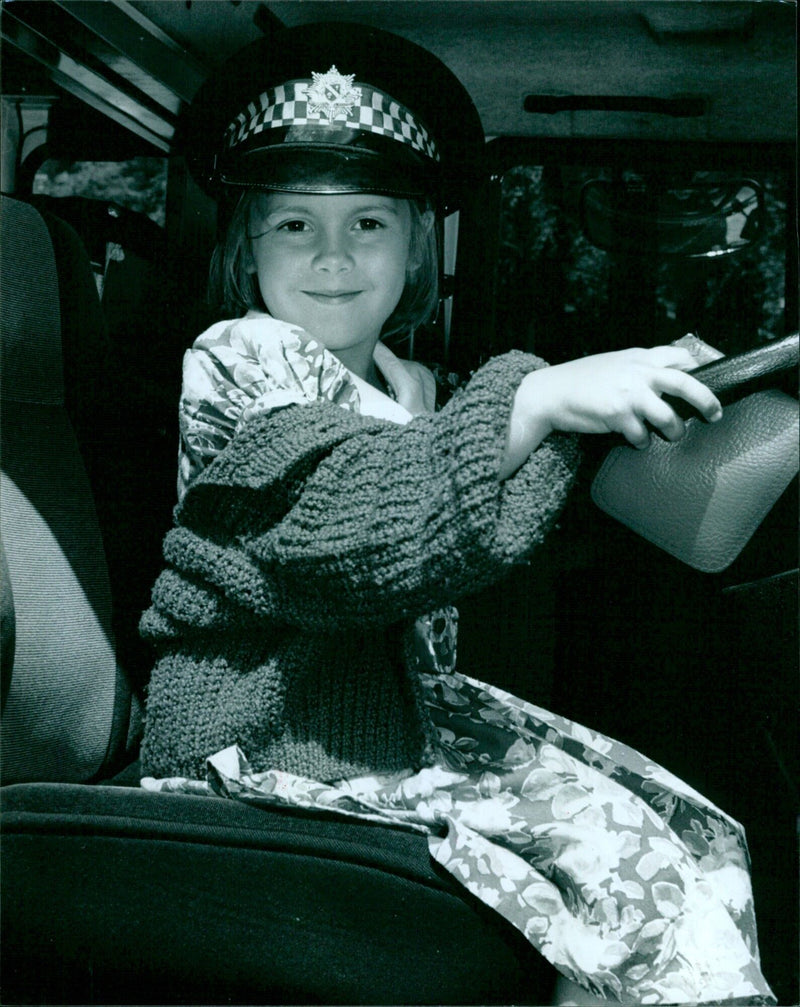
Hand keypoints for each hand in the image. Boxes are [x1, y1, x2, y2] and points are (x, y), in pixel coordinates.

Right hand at [524, 345, 722, 448]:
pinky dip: (641, 441)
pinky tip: (634, 439)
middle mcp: (637, 372)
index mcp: (639, 357)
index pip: (681, 356)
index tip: (712, 379)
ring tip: (673, 435)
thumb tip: (666, 378)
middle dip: (707, 400)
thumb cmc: (580, 380)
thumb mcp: (614, 363)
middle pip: (686, 383)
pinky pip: (641, 435)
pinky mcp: (617, 415)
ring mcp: (628, 393)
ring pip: (668, 416)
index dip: (702, 367)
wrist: (549, 393)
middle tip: (715, 414)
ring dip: (675, 430)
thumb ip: (639, 367)